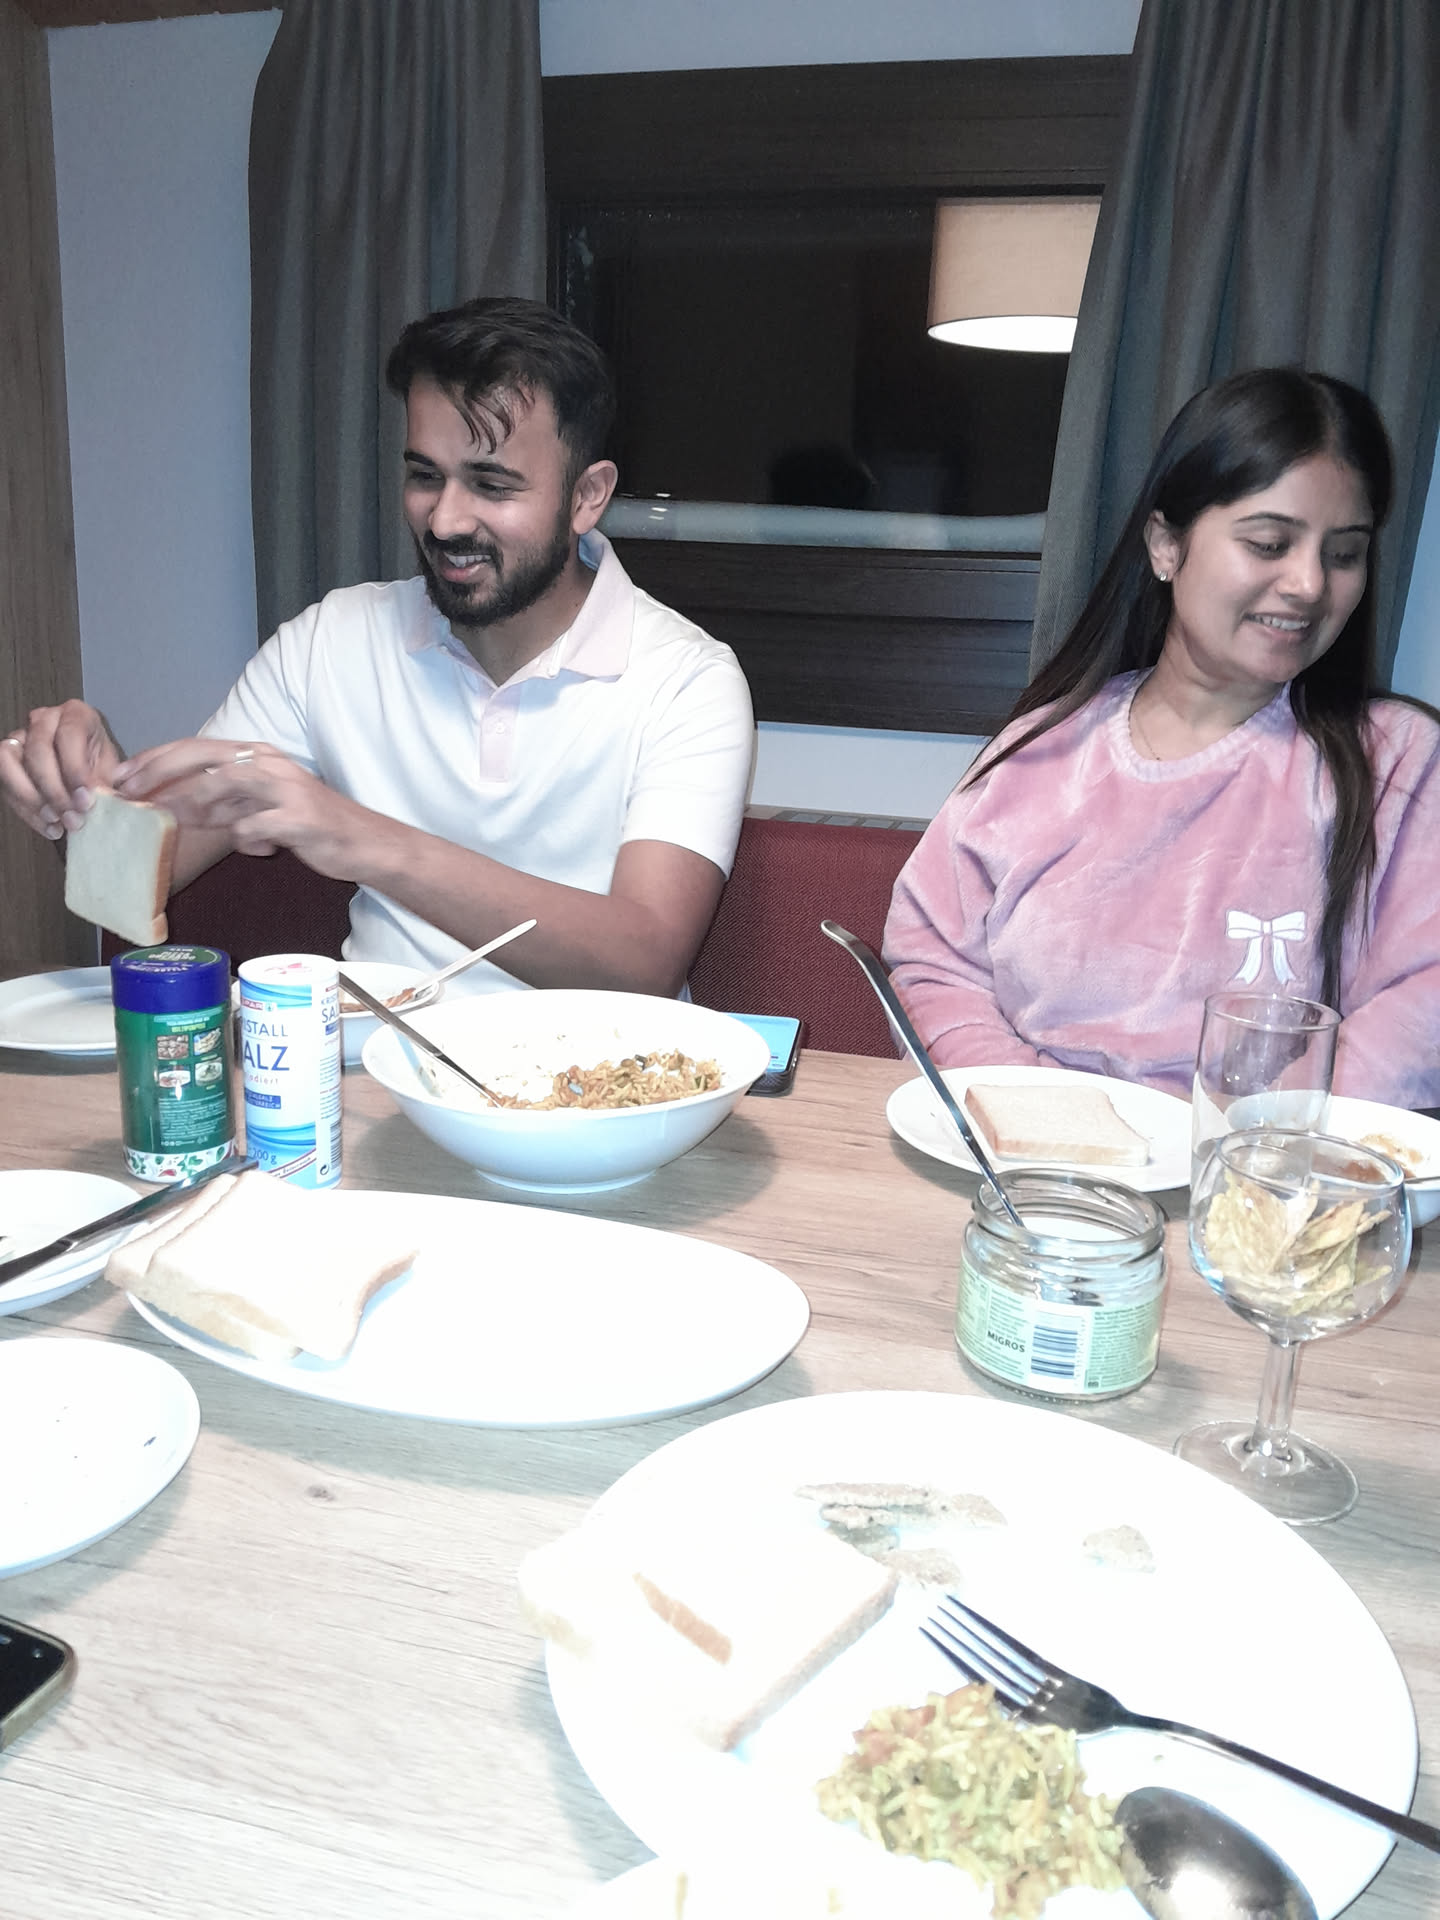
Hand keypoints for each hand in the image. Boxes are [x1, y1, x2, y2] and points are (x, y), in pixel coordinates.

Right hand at [0, 702, 121, 838]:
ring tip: (56, 822)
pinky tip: (48, 827)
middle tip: (72, 818)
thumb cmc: (100, 768)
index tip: (85, 800)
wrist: (87, 775)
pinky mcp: (8, 760)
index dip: (75, 770)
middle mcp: (44, 720)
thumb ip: (106, 783)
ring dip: (31, 797)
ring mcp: (21, 737)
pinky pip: (5, 782)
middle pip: (37, 751)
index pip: (69, 736)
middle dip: (54, 791)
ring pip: (9, 761)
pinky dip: (25, 810)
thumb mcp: (112, 772)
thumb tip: (100, 798)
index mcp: (76, 715)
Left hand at [114, 737, 370, 878]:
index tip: (123, 776)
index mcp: (258, 755)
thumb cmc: (308, 825)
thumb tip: (171, 806)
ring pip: (222, 785)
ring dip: (190, 804)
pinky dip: (246, 841)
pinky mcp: (298, 817)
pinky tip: (265, 850)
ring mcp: (285, 788)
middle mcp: (269, 762)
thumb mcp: (259, 807)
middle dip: (158, 772)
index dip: (156, 759)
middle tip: (128, 792)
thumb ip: (221, 803)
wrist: (363, 842)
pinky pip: (252, 827)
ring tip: (170, 819)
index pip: (196, 747)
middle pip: (202, 757)